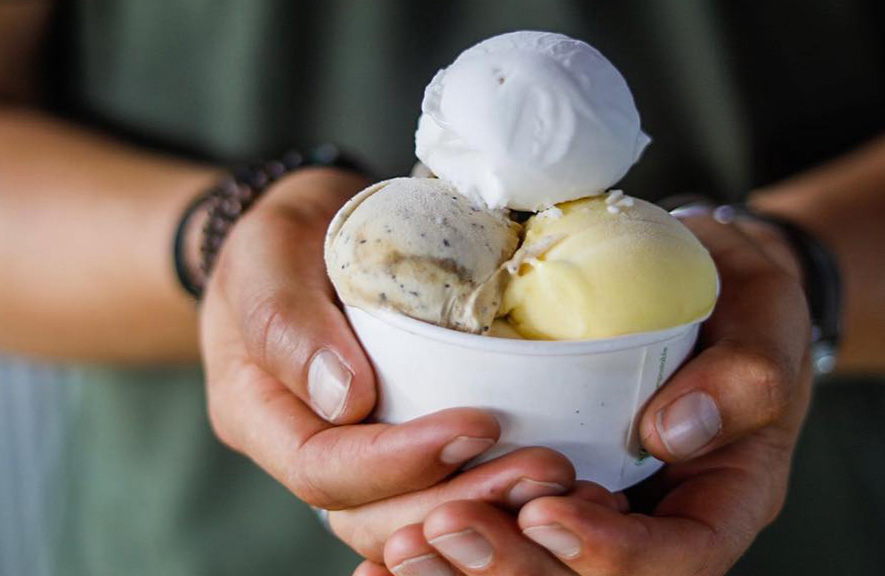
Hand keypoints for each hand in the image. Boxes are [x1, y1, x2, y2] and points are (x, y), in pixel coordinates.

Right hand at [199, 168, 574, 561]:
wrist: (306, 229)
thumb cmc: (280, 235)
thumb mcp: (267, 253)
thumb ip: (286, 321)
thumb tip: (347, 399)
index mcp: (257, 413)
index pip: (320, 468)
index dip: (395, 463)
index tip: (476, 425)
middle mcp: (303, 445)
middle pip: (370, 512)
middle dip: (455, 501)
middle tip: (538, 472)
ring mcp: (352, 447)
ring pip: (408, 510)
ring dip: (481, 502)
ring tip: (550, 475)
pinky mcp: (397, 434)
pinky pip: (435, 481)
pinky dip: (486, 482)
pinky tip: (540, 466)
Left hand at [360, 210, 813, 574]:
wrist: (710, 289)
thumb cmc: (745, 305)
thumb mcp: (768, 323)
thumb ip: (742, 376)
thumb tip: (671, 431)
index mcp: (718, 502)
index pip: (676, 559)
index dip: (610, 552)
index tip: (547, 510)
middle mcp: (656, 524)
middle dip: (514, 569)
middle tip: (443, 530)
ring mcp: (603, 513)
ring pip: (540, 572)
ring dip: (466, 572)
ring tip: (400, 548)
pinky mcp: (556, 490)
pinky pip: (505, 536)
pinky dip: (443, 545)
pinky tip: (384, 554)